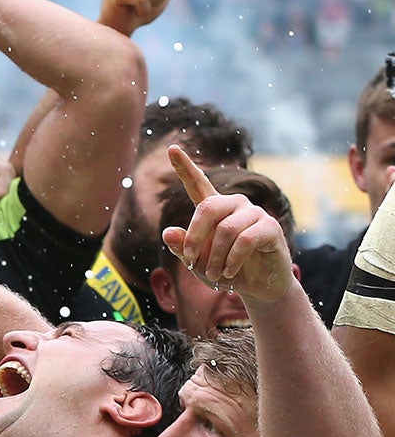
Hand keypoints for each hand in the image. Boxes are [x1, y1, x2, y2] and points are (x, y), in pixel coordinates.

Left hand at [161, 146, 292, 303]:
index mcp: (214, 209)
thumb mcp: (196, 262)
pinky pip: (245, 240)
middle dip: (195, 238)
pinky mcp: (270, 227)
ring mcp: (254, 213)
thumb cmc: (223, 270)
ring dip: (215, 258)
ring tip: (215, 274)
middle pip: (207, 208)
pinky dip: (233, 260)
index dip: (184, 167)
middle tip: (191, 262)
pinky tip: (230, 273)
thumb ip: (182, 247)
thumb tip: (167, 231)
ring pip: (226, 230)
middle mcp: (234, 205)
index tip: (172, 149)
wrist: (257, 287)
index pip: (198, 183)